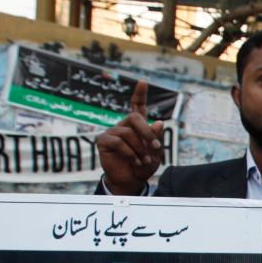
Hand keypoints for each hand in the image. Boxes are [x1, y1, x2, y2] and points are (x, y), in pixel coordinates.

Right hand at [95, 80, 163, 195]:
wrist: (131, 181)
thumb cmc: (143, 165)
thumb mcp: (154, 153)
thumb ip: (156, 138)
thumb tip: (159, 122)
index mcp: (137, 126)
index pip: (137, 106)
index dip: (140, 94)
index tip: (143, 81)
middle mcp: (124, 126)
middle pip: (134, 117)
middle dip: (146, 132)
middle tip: (155, 147)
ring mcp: (112, 132)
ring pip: (128, 134)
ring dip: (139, 149)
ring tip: (144, 160)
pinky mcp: (103, 141)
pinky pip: (118, 142)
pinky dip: (130, 153)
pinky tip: (135, 161)